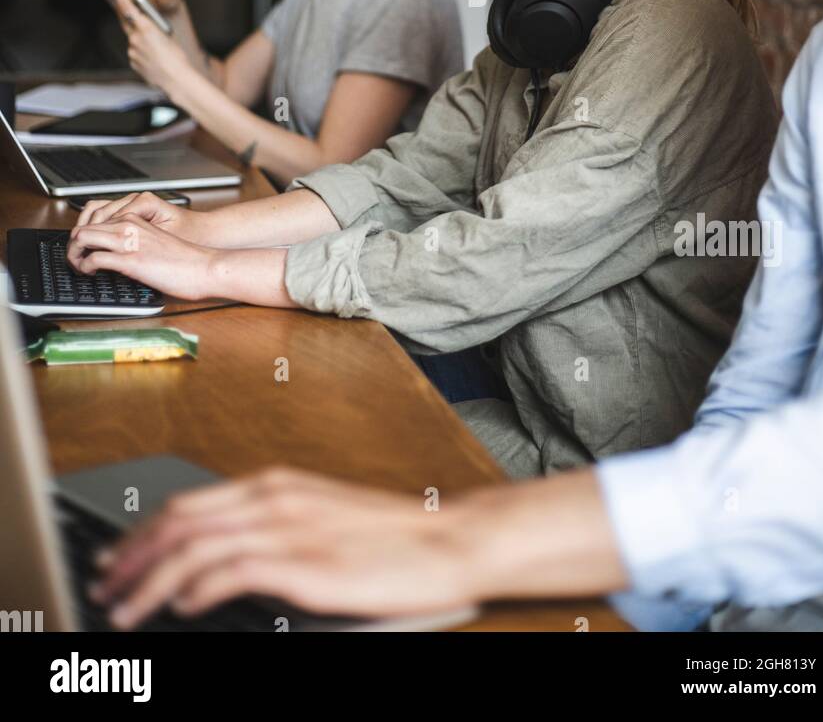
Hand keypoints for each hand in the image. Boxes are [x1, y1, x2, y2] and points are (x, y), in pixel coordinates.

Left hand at [66, 214, 216, 300]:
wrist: (204, 267)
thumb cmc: (184, 260)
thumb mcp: (154, 241)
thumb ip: (134, 241)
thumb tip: (116, 254)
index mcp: (135, 219)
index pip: (94, 219)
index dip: (82, 236)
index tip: (82, 249)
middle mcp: (128, 225)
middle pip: (82, 227)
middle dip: (72, 245)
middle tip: (76, 260)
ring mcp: (128, 242)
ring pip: (82, 238)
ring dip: (74, 255)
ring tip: (79, 267)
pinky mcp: (130, 261)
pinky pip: (93, 259)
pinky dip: (85, 267)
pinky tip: (91, 273)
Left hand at [90, 467, 478, 627]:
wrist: (445, 539)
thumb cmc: (391, 535)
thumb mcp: (320, 518)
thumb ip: (270, 528)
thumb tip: (221, 557)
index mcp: (274, 484)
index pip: (188, 504)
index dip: (143, 532)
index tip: (117, 557)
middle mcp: (273, 498)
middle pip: (179, 521)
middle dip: (132, 555)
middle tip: (105, 585)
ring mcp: (288, 528)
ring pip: (193, 548)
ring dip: (150, 580)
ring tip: (127, 610)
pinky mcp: (304, 563)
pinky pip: (231, 571)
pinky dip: (196, 588)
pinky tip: (182, 606)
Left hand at [112, 0, 189, 93]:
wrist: (175, 78)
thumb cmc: (176, 56)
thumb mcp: (167, 35)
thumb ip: (153, 28)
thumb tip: (145, 26)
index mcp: (145, 27)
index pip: (126, 6)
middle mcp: (135, 37)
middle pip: (125, 21)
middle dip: (126, 13)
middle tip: (127, 6)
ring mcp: (132, 50)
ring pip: (133, 39)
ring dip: (140, 38)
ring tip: (157, 47)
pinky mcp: (133, 62)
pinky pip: (136, 52)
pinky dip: (142, 52)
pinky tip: (154, 57)